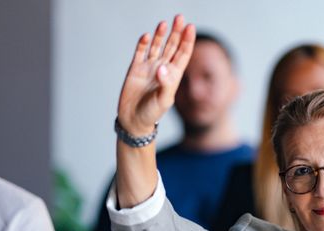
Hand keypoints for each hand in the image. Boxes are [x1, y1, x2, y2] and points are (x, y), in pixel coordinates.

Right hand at [117, 14, 194, 135]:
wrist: (134, 121)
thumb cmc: (152, 114)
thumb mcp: (163, 101)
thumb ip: (165, 84)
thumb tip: (162, 67)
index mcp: (173, 76)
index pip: (183, 54)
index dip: (187, 41)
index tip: (190, 27)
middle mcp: (162, 68)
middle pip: (172, 46)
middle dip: (176, 32)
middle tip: (179, 17)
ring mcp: (149, 67)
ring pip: (157, 46)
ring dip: (160, 35)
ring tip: (164, 23)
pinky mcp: (135, 69)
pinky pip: (140, 52)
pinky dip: (143, 44)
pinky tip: (147, 36)